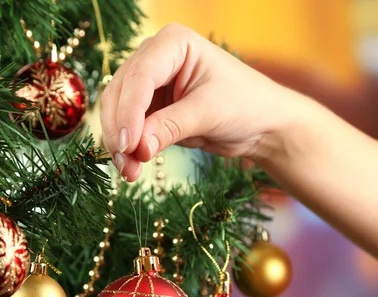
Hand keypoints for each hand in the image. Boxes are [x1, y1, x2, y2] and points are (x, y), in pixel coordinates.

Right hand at [101, 23, 297, 180]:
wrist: (261, 123)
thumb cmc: (245, 104)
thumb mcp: (208, 114)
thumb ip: (170, 127)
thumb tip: (137, 148)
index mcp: (173, 43)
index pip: (140, 76)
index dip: (129, 112)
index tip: (128, 145)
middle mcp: (154, 57)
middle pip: (120, 93)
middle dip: (120, 130)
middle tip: (126, 163)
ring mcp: (150, 83)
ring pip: (117, 111)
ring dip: (119, 142)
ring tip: (129, 171)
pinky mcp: (150, 107)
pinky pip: (128, 127)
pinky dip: (127, 147)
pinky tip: (131, 166)